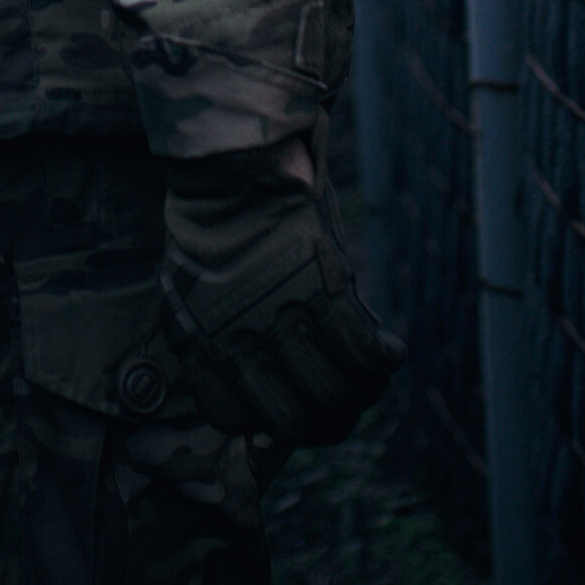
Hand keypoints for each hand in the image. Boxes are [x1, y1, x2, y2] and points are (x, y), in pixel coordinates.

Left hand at [155, 137, 401, 446]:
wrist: (232, 159)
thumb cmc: (218, 221)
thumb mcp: (195, 286)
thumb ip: (213, 341)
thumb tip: (252, 416)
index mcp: (197, 342)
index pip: (232, 417)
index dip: (265, 426)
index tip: (287, 416)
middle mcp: (236, 339)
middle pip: (291, 419)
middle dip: (325, 424)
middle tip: (345, 406)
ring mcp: (280, 315)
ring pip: (333, 393)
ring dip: (361, 394)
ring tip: (371, 376)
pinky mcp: (322, 287)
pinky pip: (361, 351)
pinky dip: (382, 358)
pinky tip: (390, 348)